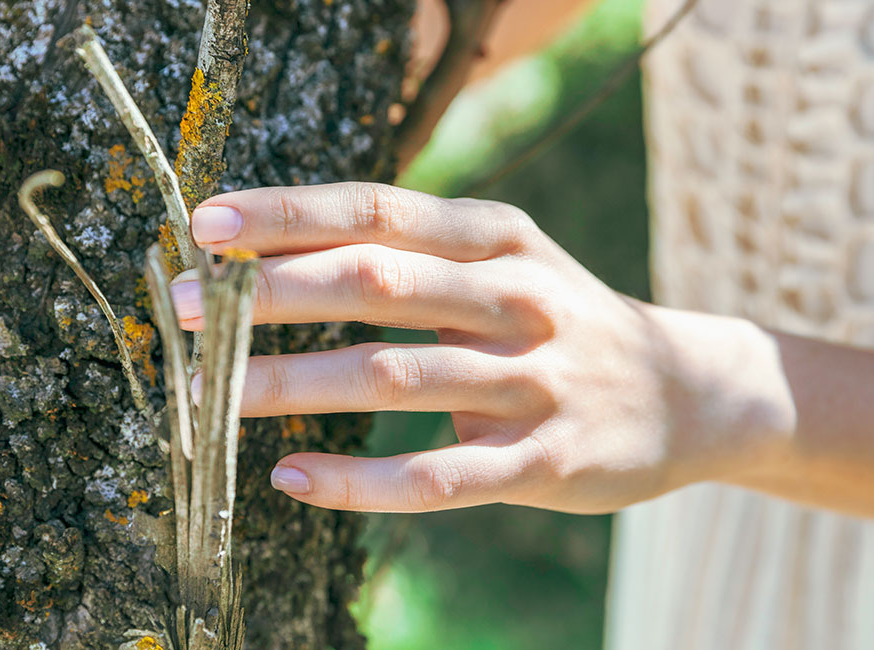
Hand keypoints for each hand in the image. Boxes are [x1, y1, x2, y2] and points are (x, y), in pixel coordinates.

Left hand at [170, 182, 791, 512]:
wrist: (691, 391)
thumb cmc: (562, 320)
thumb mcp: (507, 263)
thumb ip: (413, 255)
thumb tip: (279, 252)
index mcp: (499, 238)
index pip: (378, 211)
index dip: (289, 215)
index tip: (207, 225)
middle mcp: (519, 298)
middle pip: (379, 284)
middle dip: (271, 294)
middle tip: (182, 308)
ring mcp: (535, 382)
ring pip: (395, 378)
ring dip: (293, 385)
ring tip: (209, 401)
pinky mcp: (546, 460)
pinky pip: (438, 476)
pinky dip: (361, 480)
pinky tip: (293, 477)